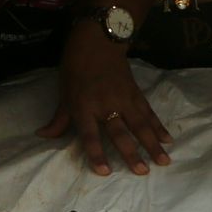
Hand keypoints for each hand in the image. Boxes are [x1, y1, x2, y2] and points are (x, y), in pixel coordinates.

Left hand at [42, 24, 173, 175]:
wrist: (99, 38)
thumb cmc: (76, 67)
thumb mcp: (64, 92)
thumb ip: (59, 119)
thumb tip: (43, 136)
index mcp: (84, 106)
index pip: (90, 135)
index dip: (96, 153)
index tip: (105, 171)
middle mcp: (105, 104)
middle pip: (120, 132)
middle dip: (131, 153)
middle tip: (142, 172)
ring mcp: (124, 98)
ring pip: (140, 124)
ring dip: (152, 143)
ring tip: (163, 161)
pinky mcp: (136, 92)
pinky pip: (148, 112)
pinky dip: (158, 126)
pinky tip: (167, 139)